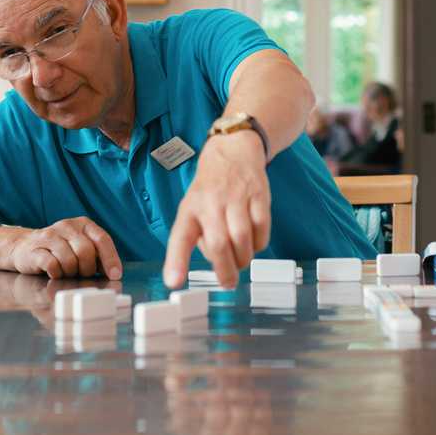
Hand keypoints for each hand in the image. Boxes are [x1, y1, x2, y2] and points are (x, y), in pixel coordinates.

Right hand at [9, 216, 122, 279]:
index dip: (111, 259)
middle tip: (81, 274)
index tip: (115, 275)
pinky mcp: (35, 249)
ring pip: (69, 260)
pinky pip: (52, 265)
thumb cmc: (59, 251)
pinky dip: (56, 274)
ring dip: (70, 273)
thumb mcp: (81, 248)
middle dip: (87, 269)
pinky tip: (54, 272)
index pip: (102, 239)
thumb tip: (114, 272)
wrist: (24, 247)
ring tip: (65, 272)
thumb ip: (97, 256)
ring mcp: (49, 236)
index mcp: (83, 224)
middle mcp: (67, 226)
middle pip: (86, 251)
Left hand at [164, 131, 270, 289]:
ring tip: (240, 262)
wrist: (233, 151)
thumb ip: (198, 236)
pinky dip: (259, 243)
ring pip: (241, 239)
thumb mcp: (192, 208)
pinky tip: (253, 243)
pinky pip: (262, 229)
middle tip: (227, 283)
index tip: (173, 282)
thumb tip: (216, 263)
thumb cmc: (210, 189)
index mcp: (190, 209)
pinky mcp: (258, 195)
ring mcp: (236, 198)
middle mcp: (210, 203)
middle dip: (224, 270)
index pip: (179, 238)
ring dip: (243, 258)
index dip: (176, 262)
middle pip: (218, 243)